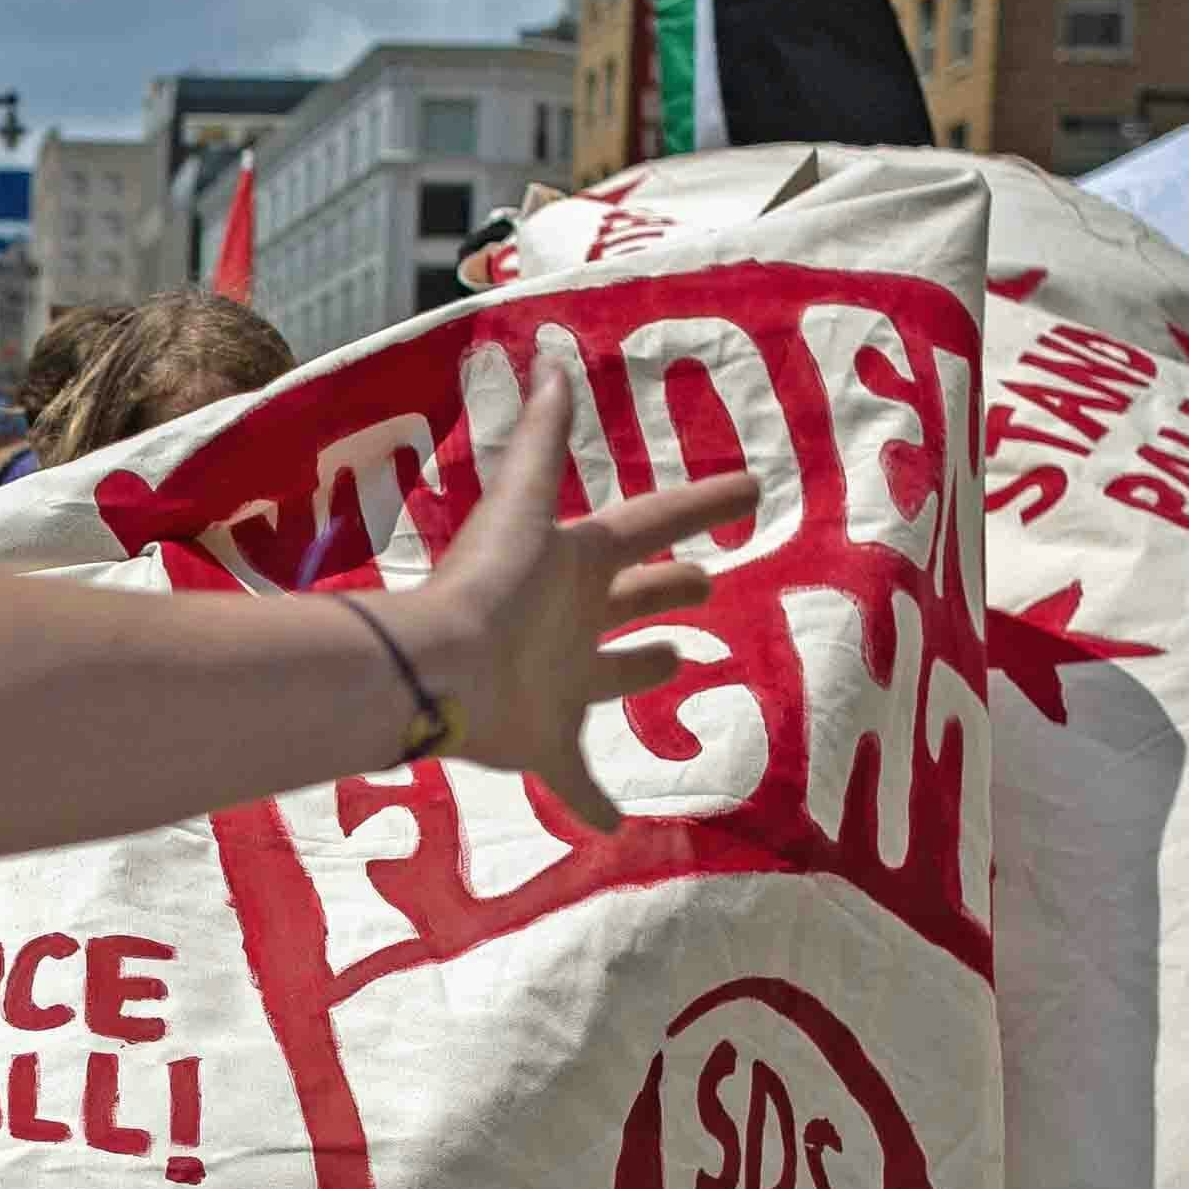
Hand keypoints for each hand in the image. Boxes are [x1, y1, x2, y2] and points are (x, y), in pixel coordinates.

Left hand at [400, 358, 759, 832]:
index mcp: (576, 560)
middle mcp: (572, 619)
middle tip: (704, 580)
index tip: (752, 487)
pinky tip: (616, 825)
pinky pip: (579, 779)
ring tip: (679, 662)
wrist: (437, 669)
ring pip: (615, 676)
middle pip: (635, 598)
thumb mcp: (521, 502)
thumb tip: (552, 363)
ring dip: (643, 668)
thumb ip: (540, 438)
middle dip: (669, 587)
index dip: (702, 505)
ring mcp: (561, 683)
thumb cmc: (486, 585)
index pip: (651, 524)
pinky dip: (595, 803)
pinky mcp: (546, 742)